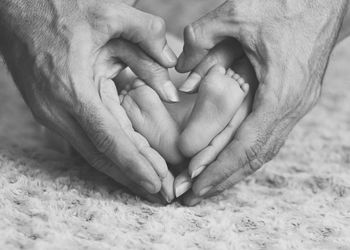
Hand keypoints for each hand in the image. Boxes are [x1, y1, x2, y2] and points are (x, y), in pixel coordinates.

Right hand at [0, 0, 177, 201]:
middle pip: (102, 156)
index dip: (137, 165)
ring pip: (92, 154)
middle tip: (163, 194)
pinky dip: (107, 156)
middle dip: (134, 178)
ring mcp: (51, 115)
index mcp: (74, 90)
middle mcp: (59, 111)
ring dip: (121, 172)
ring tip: (149, 184)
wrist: (16, 9)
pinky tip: (124, 164)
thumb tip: (173, 66)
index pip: (111, 139)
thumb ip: (147, 35)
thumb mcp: (110, 14)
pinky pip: (83, 142)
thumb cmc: (61, 9)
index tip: (159, 183)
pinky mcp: (51, 113)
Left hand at [176, 0, 347, 205]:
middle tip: (193, 195)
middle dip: (223, 178)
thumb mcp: (238, 13)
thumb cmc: (287, 1)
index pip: (246, 144)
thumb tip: (180, 68)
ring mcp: (296, 104)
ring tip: (208, 184)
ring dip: (235, 169)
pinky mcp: (293, 98)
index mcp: (280, 90)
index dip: (219, 168)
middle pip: (256, 156)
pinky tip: (230, 159)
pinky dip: (247, 151)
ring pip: (264, 149)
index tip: (196, 186)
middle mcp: (292, 105)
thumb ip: (201, 38)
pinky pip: (268, 134)